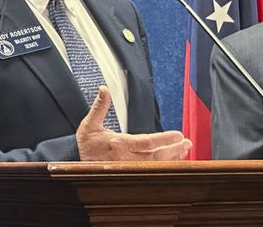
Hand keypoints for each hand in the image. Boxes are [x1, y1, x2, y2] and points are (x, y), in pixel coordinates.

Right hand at [76, 86, 191, 160]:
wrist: (75, 164)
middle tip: (187, 142)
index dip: (163, 139)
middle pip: (155, 157)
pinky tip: (173, 159)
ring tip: (185, 150)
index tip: (178, 135)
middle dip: (173, 150)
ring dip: (171, 158)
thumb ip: (99, 106)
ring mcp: (128, 169)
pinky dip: (164, 165)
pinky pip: (151, 171)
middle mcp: (125, 159)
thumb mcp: (89, 124)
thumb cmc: (85, 144)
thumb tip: (104, 89)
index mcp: (118, 145)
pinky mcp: (129, 173)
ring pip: (155, 165)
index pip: (146, 143)